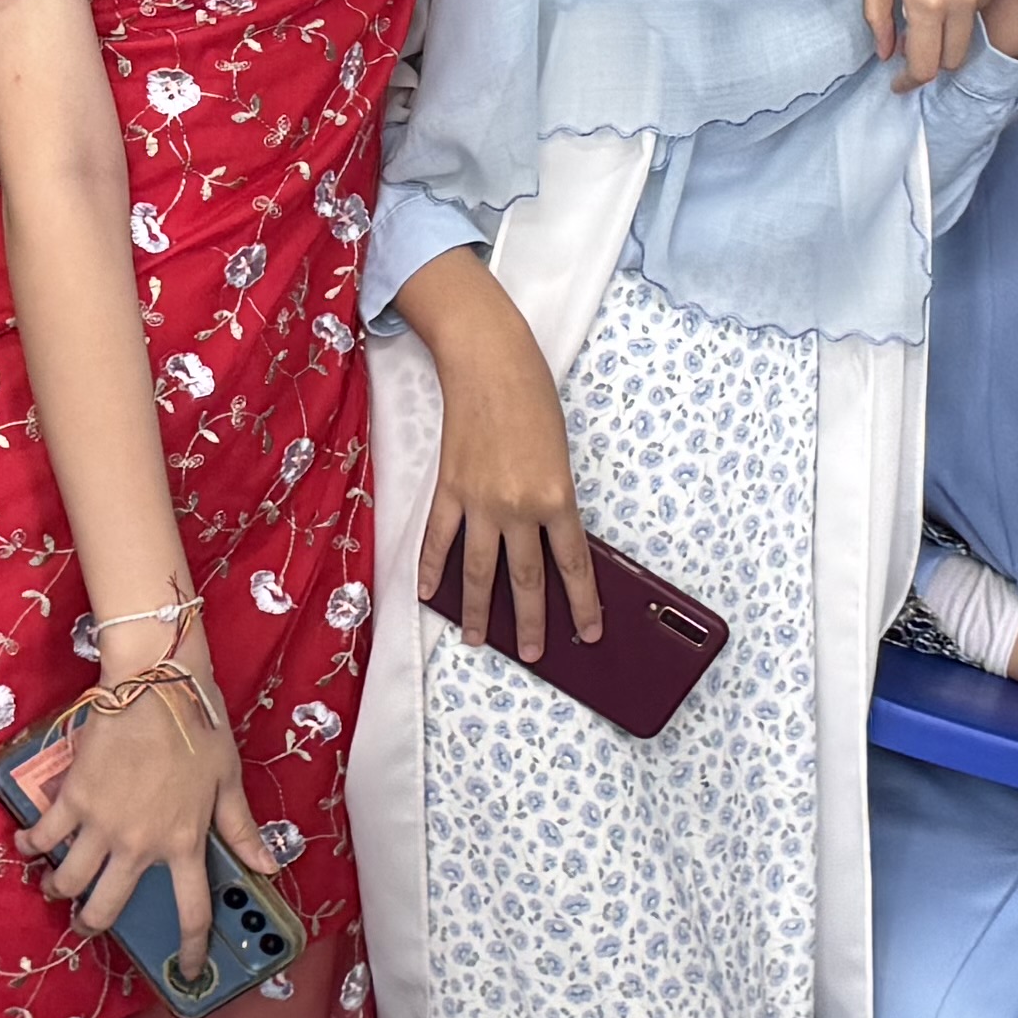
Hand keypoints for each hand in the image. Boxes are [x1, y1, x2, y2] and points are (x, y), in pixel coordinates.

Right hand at [16, 654, 271, 987]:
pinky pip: (43, 836)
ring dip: (59, 890)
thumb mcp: (228, 781)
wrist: (155, 683)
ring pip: (69, 881)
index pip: (191, 912)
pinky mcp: (72, 799)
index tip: (186, 970)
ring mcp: (102, 824)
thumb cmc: (199, 726)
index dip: (189, 949)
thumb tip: (269, 866)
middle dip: (93, 925)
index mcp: (185, 842)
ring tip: (56, 887)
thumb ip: (241, 829)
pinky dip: (31, 845)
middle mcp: (140, 844)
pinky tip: (28, 845)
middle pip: (108, 908)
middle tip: (87, 924)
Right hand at [410, 265, 599, 663]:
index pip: (574, 564)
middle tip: (535, 654)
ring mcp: (480, 502)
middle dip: (531, 622)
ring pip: (479, 571)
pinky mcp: (449, 490)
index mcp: (557, 497)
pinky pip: (439, 539)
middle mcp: (518, 507)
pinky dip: (433, 569)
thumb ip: (554, 500)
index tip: (588, 633)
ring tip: (480, 641)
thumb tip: (548, 542)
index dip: (582, 604)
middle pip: (525, 579)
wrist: (489, 362)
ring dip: (480, 611)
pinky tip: (430, 594)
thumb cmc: (534, 398)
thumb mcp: (560, 454)